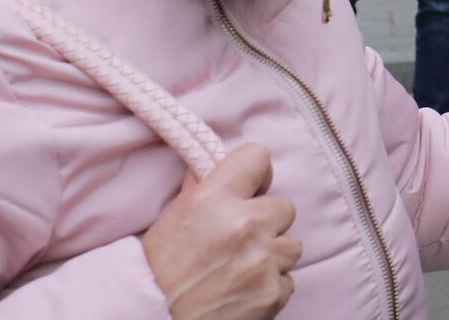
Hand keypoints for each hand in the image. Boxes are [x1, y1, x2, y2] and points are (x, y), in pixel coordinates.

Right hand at [141, 145, 301, 319]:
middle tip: (240, 239)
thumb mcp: (171, 219)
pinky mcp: (273, 292)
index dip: (255, 174)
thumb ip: (199, 189)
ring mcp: (263, 260)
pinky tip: (243, 289)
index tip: (249, 189)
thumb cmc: (157, 272)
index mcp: (214, 199)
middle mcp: (244, 225)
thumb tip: (214, 165)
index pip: (257, 157)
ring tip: (240, 267)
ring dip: (272, 254)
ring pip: (291, 244)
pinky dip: (270, 285)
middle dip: (266, 221)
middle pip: (283, 206)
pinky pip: (288, 279)